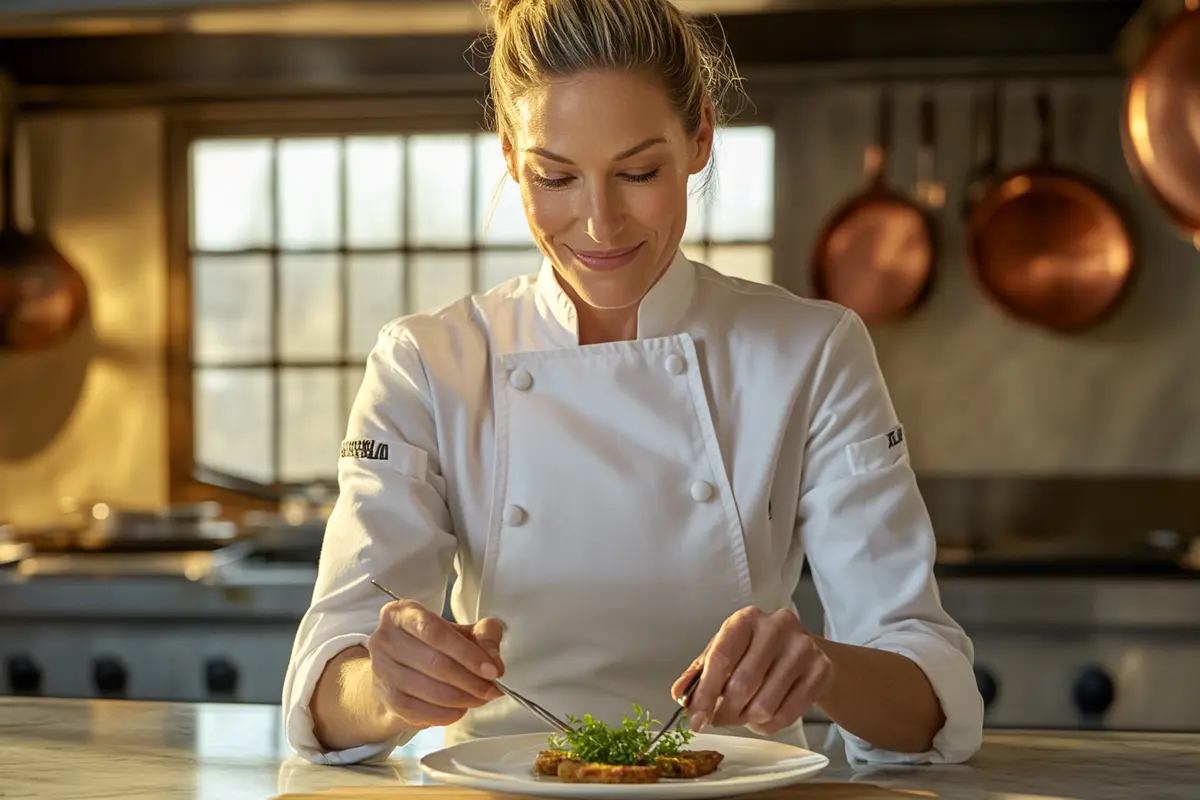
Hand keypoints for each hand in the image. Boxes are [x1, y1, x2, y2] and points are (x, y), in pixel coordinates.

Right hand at [367, 598, 505, 728]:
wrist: (396, 672)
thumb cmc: (430, 646)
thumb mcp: (459, 631)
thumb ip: (483, 636)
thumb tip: (494, 662)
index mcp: (401, 613)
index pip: (435, 631)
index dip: (467, 653)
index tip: (492, 670)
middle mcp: (385, 639)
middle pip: (435, 663)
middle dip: (471, 680)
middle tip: (493, 688)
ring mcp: (382, 671)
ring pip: (431, 690)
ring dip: (464, 698)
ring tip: (481, 697)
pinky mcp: (387, 699)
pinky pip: (423, 711)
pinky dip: (449, 713)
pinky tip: (462, 708)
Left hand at [672, 606, 831, 735]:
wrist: (805, 651)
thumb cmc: (757, 651)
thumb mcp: (726, 652)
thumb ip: (700, 673)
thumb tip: (680, 695)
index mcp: (746, 618)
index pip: (720, 658)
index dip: (704, 694)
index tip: (695, 719)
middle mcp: (776, 626)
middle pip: (742, 685)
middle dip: (725, 711)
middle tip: (720, 718)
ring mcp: (802, 647)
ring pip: (764, 705)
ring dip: (747, 719)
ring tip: (744, 713)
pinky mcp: (820, 670)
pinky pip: (786, 715)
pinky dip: (769, 725)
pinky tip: (765, 715)